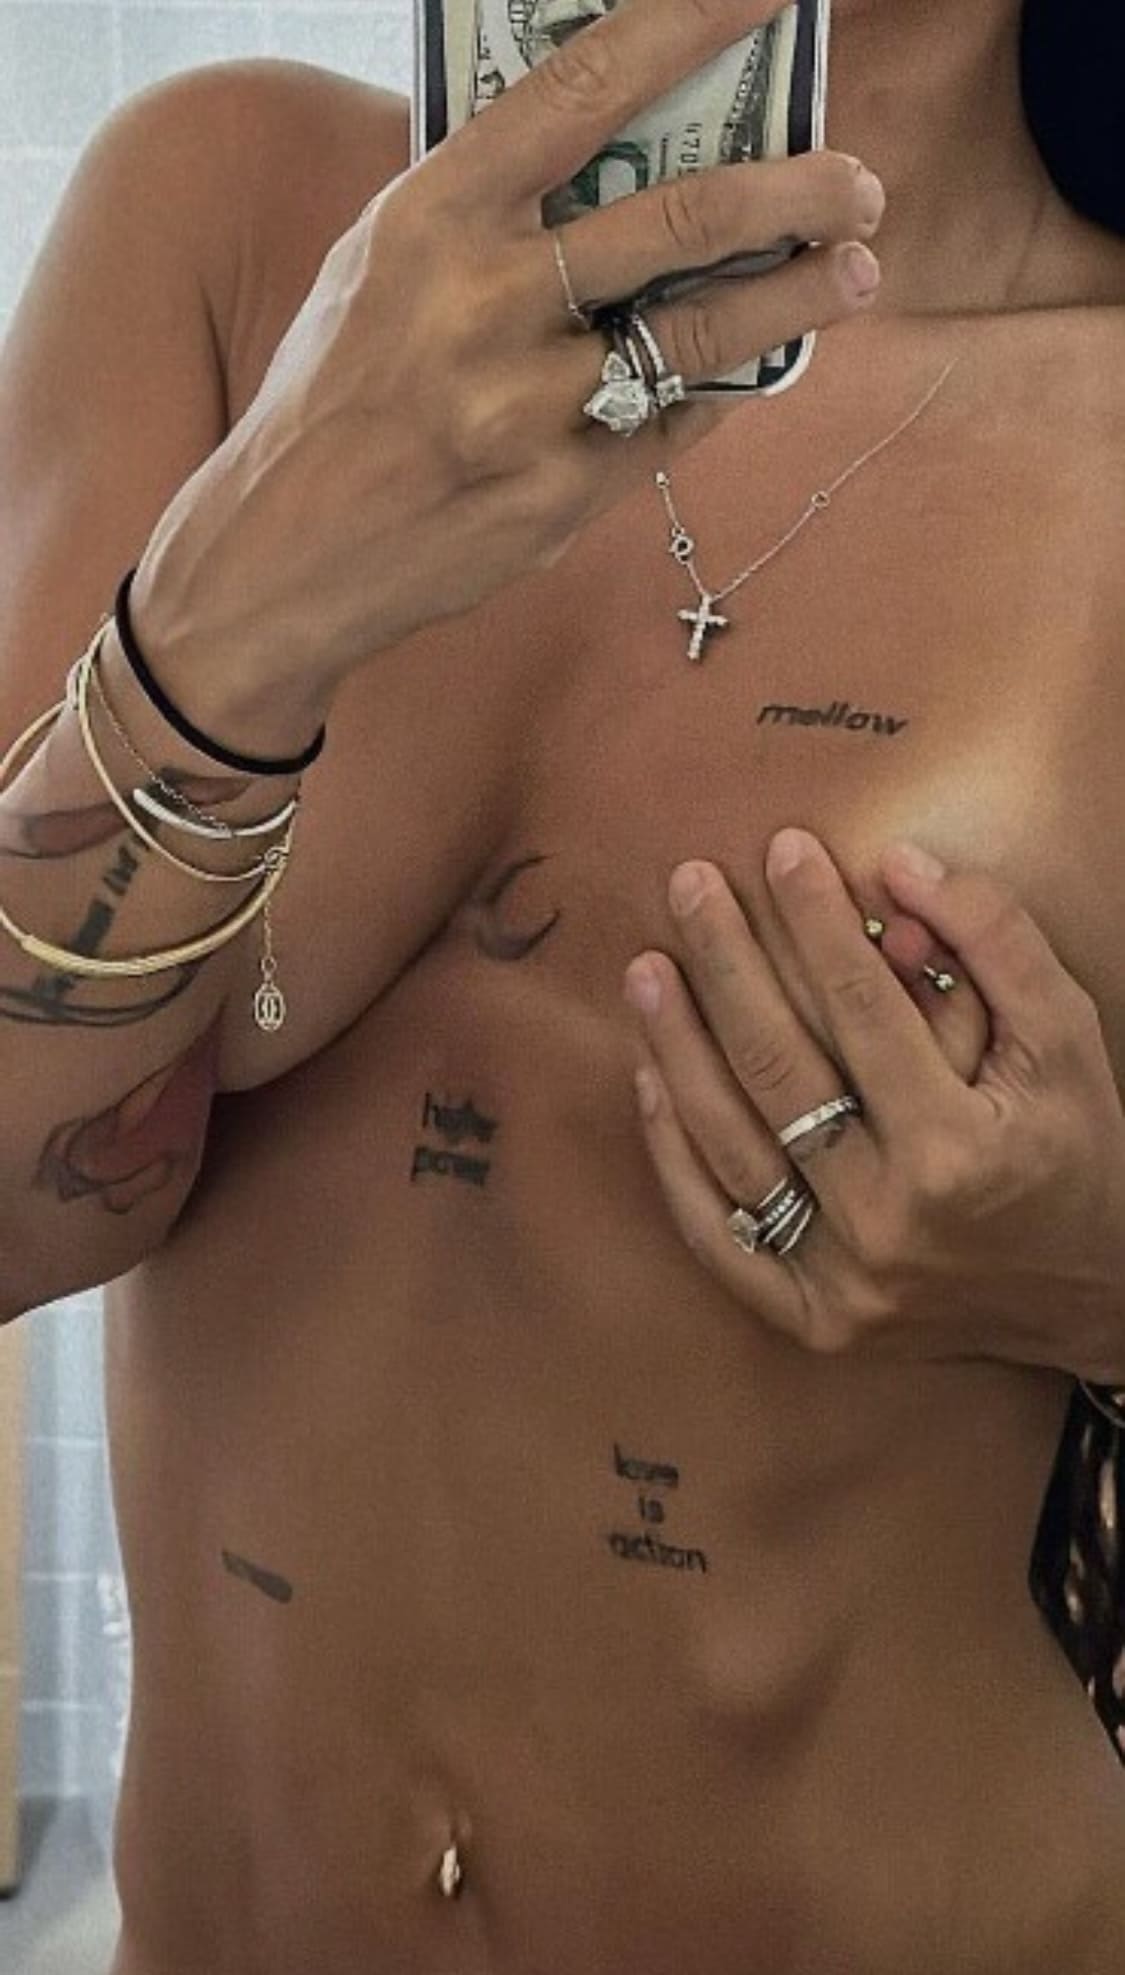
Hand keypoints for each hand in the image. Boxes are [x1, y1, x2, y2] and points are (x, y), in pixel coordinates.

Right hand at [133, 0, 881, 694]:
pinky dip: (722, 385)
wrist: (284, 552)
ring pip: (702, 329)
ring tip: (857, 271)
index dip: (694, 24)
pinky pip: (673, 422)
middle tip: (857, 182)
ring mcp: (526, 405)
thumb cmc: (338, 396)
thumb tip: (624, 155)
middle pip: (681, 217)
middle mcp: (482, 302)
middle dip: (796, 189)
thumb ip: (491, 212)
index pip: (584, 86)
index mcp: (431, 215)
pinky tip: (750, 364)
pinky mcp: (558, 494)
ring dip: (801, 294)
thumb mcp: (381, 267)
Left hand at [624, 830, 1124, 1383]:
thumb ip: (995, 941)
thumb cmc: (1077, 1151)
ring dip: (675, 1048)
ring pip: (729, 1146)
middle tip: (688, 884)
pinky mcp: (810, 1318)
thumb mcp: (1065, 1037)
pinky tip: (649, 1081)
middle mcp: (889, 1220)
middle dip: (725, 963)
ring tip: (647, 970)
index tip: (782, 850)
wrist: (1091, 1301)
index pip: (861, 1006)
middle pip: (777, 1069)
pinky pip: (716, 1233)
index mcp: (958, 1150)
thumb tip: (898, 864)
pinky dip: (674, 1156)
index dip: (816, 919)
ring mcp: (841, 1279)